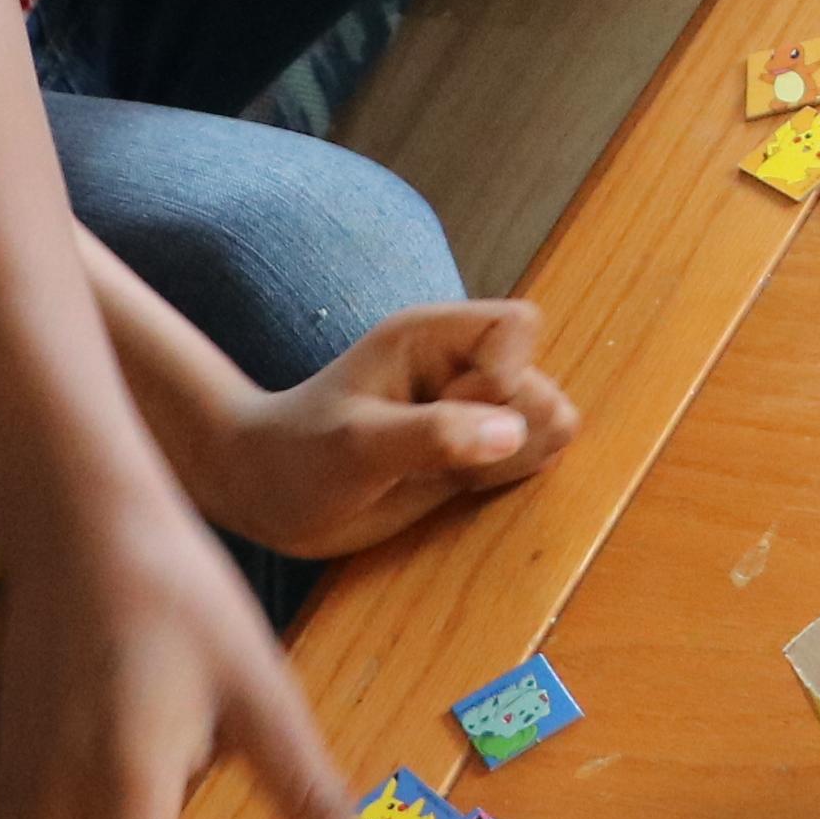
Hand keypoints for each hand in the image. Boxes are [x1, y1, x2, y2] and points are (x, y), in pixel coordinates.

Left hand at [170, 297, 578, 560]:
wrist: (270, 493)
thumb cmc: (299, 455)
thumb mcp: (358, 446)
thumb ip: (434, 435)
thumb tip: (513, 431)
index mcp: (432, 335)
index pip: (518, 325)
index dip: (507, 374)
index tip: (455, 410)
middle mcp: (461, 364)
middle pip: (543, 383)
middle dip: (508, 429)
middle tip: (441, 454)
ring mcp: (474, 409)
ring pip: (549, 423)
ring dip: (512, 459)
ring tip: (449, 473)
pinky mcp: (478, 449)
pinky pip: (533, 457)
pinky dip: (507, 478)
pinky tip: (456, 486)